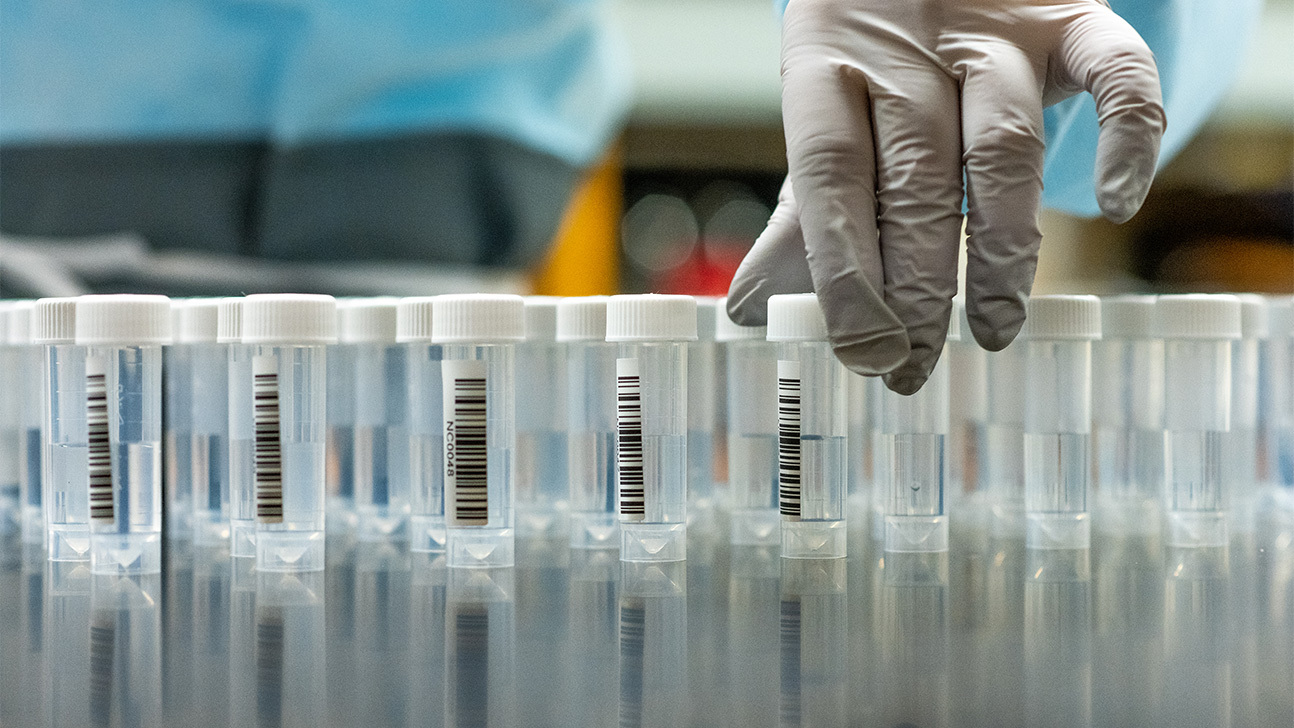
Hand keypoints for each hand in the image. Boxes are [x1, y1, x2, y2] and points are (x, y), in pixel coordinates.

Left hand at [727, 0, 1163, 393]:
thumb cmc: (872, 64)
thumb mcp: (824, 123)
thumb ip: (800, 214)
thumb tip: (748, 309)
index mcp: (826, 65)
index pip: (830, 176)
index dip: (845, 268)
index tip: (862, 348)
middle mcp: (907, 47)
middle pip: (914, 174)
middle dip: (916, 282)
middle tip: (915, 362)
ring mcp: (994, 30)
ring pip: (1002, 143)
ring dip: (1000, 244)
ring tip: (994, 327)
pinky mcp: (1072, 19)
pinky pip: (1115, 71)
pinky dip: (1126, 137)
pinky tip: (1114, 206)